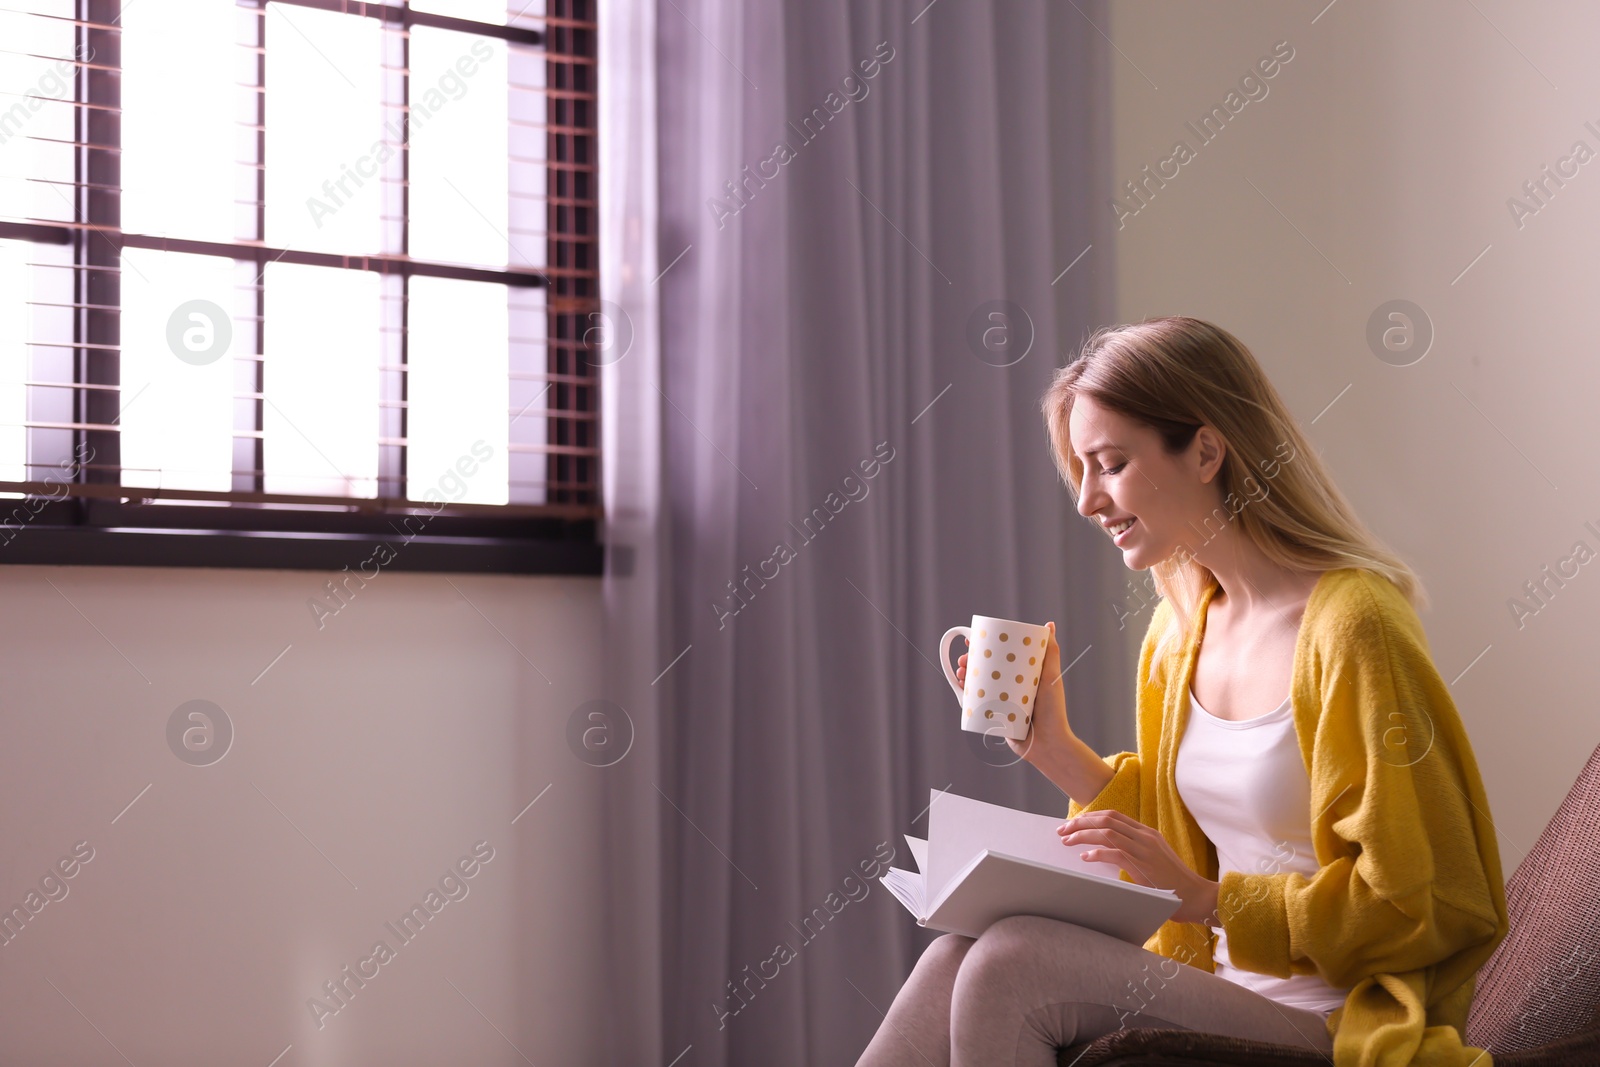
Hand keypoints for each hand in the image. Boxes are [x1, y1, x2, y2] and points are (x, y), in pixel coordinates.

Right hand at [960, 621, 1074, 768]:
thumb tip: (1050, 625)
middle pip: (985, 670)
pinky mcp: (996, 718)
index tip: (972, 640)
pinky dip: (966, 697)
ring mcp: (1002, 702)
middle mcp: (1011, 687)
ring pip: (978, 686)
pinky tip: (959, 690)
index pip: (1000, 657)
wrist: (1048, 746)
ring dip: (964, 678)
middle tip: (963, 660)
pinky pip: (978, 705)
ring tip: (960, 674)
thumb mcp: (1051, 678)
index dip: (984, 648)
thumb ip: (1051, 653)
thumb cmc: (1054, 712)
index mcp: (1022, 676)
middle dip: (969, 662)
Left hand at [1057, 809, 1219, 924]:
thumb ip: (1134, 851)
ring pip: (1107, 832)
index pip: (1113, 816)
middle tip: (1062, 830)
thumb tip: (1107, 851)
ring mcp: (1145, 850)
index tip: (1073, 824)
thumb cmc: (1173, 882)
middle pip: (1106, 819)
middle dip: (1081, 822)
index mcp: (1147, 833)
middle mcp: (1145, 836)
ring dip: (1083, 835)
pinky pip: (1115, 853)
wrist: (1196, 896)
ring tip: (1067, 841)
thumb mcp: (1153, 859)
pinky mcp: (1144, 866)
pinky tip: (1085, 858)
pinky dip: (1097, 853)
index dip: (1090, 817)